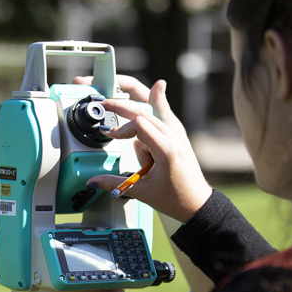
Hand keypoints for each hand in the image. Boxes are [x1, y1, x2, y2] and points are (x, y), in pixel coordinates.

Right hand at [73, 75, 211, 222]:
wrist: (197, 204)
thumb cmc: (176, 199)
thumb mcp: (143, 192)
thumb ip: (115, 183)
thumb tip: (93, 180)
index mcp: (167, 150)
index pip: (140, 125)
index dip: (121, 128)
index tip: (109, 134)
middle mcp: (174, 137)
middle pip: (144, 112)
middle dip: (121, 106)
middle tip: (103, 101)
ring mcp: (178, 135)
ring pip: (151, 117)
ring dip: (135, 120)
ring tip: (125, 122)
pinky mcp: (177, 136)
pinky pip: (164, 116)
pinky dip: (158, 102)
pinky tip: (158, 88)